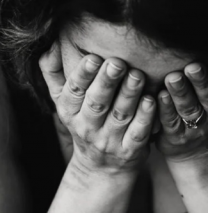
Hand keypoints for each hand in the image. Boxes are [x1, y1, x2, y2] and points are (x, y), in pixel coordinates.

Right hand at [39, 42, 155, 174]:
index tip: (93, 57)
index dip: (83, 75)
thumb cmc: (85, 124)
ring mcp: (110, 141)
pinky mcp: (130, 151)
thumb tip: (51, 44)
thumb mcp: (65, 103)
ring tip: (137, 75)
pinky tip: (151, 100)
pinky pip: (138, 133)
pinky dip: (145, 117)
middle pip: (97, 103)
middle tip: (118, 63)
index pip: (74, 91)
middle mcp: (87, 127)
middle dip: (107, 82)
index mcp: (70, 112)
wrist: (101, 168)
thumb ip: (55, 74)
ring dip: (129, 95)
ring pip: (120, 115)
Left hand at [156, 60, 207, 161]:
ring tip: (172, 78)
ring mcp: (199, 128)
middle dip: (201, 81)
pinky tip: (158, 96)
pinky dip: (165, 109)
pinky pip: (171, 122)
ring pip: (190, 109)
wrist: (201, 151)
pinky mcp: (178, 138)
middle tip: (192, 66)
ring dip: (181, 93)